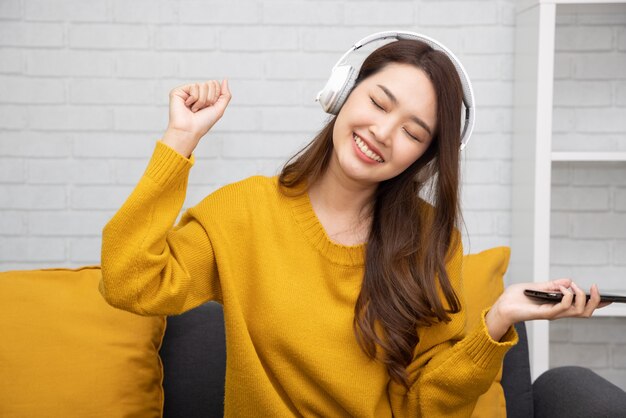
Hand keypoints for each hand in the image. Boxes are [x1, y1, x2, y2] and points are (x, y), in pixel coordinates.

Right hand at [163, 79, 231, 156]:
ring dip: (201, 101)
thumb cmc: (203, 122)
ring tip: (194, 109)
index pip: (216, 84)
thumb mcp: (219, 109)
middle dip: (209, 98)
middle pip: (210, 83)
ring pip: (202, 85)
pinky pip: (194, 86)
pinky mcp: (178, 91)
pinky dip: (194, 99)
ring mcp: (187, 91)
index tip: (209, 107)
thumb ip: (225, 95)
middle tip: (202, 108)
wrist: (189, 130)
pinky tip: (187, 105)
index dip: (216, 96)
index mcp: (205, 96)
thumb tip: (225, 79)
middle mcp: (196, 92)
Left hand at [485, 279, 611, 340]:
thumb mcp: (536, 286)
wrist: (502, 305)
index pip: (581, 308)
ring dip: (581, 296)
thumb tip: (569, 280)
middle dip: (594, 300)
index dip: (596, 304)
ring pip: (578, 311)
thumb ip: (552, 284)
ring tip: (576, 287)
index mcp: (557, 306)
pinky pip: (563, 307)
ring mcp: (553, 314)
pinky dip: (568, 296)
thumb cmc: (516, 298)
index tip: (609, 298)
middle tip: (593, 288)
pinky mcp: (545, 314)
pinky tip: (564, 288)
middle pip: (585, 312)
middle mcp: (558, 312)